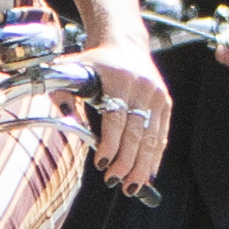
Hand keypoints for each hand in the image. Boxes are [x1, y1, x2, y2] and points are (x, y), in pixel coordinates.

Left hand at [71, 37, 171, 193]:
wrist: (124, 42)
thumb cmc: (95, 61)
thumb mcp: (73, 68)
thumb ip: (62, 92)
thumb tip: (65, 118)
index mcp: (120, 79)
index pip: (115, 118)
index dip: (109, 143)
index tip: (101, 162)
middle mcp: (142, 87)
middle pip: (135, 133)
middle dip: (125, 161)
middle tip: (114, 180)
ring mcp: (157, 96)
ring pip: (152, 138)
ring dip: (141, 165)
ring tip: (131, 186)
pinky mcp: (165, 102)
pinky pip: (161, 135)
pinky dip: (155, 156)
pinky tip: (148, 174)